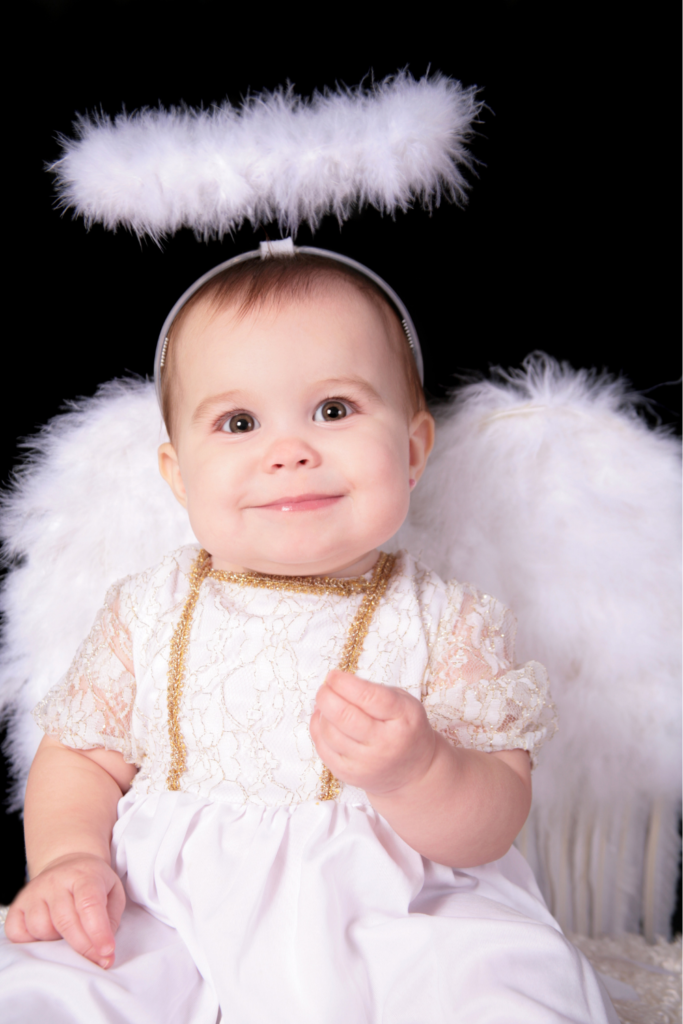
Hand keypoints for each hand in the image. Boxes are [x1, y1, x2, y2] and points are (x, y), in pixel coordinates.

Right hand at [5, 853, 124, 968]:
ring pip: (41, 929)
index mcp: (83, 875)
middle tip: (97, 960)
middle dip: (83, 947)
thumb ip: (111, 919)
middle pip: (66, 921)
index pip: (89, 904)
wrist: (67, 865)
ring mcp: (33, 892)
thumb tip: (103, 951)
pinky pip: (19, 934)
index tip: (107, 953)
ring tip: (68, 933)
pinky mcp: (17, 906)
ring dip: (57, 941)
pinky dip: (33, 942)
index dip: (98, 932)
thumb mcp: (113, 892)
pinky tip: (47, 935)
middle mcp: (55, 881)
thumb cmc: (92, 883)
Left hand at [310, 670, 436, 795]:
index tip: (333, 675)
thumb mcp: (404, 703)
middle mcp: (384, 744)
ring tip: (327, 703)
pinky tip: (324, 719)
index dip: (344, 683)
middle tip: (325, 687)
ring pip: (329, 732)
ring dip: (322, 712)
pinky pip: (323, 748)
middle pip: (344, 716)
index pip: (368, 697)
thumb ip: (375, 691)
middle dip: (326, 696)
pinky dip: (318, 729)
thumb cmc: (405, 729)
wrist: (413, 771)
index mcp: (402, 719)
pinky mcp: (349, 774)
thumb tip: (336, 684)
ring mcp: (365, 762)